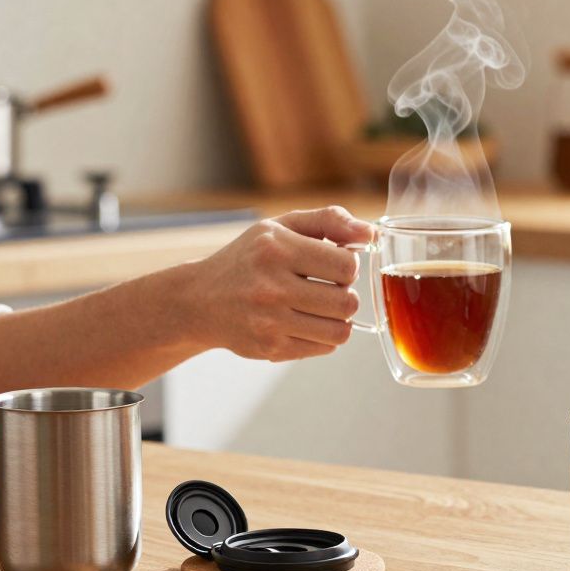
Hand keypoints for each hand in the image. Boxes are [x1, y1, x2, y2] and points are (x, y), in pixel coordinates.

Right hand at [182, 206, 373, 360]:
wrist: (199, 300)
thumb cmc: (249, 259)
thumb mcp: (282, 227)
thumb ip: (330, 221)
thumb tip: (370, 234)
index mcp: (276, 249)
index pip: (346, 265)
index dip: (347, 266)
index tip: (333, 265)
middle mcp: (271, 287)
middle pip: (347, 302)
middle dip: (345, 294)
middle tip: (327, 288)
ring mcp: (269, 322)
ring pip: (341, 330)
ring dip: (338, 318)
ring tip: (319, 307)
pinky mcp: (271, 349)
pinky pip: (324, 347)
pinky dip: (323, 335)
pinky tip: (304, 321)